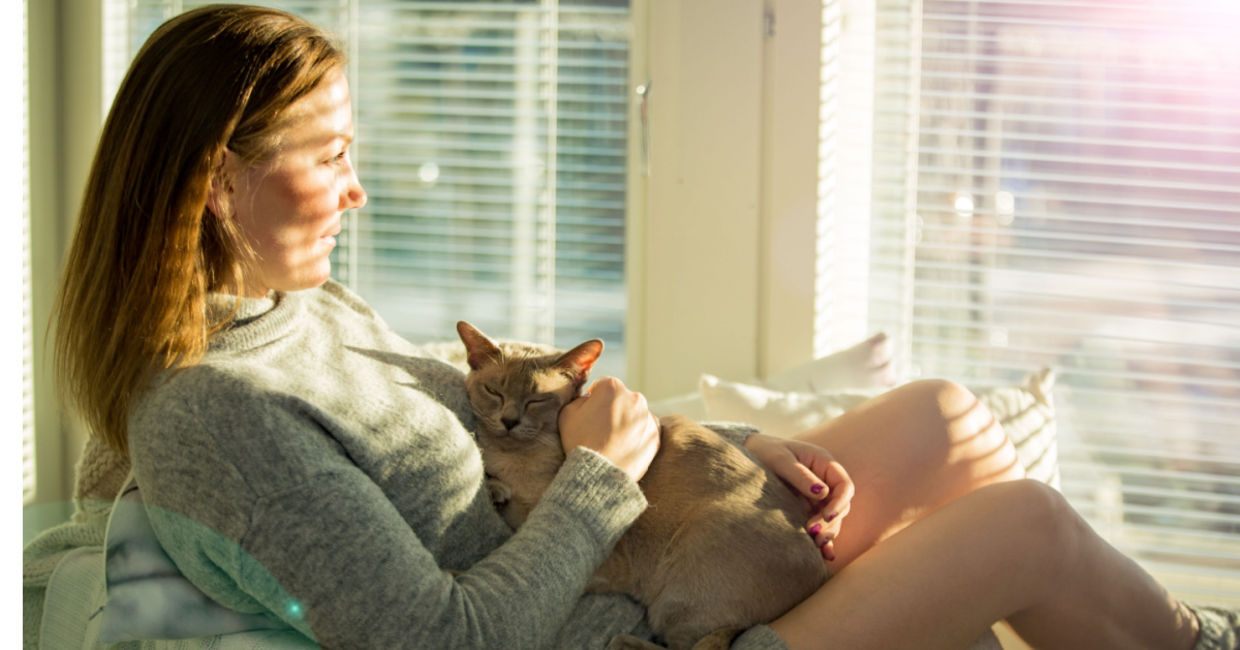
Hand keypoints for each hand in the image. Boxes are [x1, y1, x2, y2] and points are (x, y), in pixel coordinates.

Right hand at [558, 377, 659, 482]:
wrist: (598, 475)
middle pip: (621, 399)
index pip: (601, 386)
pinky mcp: (655, 436)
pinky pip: (645, 431)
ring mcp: (648, 417)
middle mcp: (635, 397)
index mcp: (612, 387)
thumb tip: (590, 399)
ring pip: (635, 415)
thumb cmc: (579, 442)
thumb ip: (580, 399)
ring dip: (626, 422)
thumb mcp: (566, 413)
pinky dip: (637, 436)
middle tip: (600, 429)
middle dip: (612, 409)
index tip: (589, 414)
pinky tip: (623, 448)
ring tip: (612, 442)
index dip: (593, 400)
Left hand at [744, 433, 853, 561]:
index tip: (827, 515)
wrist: (748, 455)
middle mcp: (825, 482)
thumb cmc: (765, 451)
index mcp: (824, 463)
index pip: (844, 486)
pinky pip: (820, 526)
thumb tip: (822, 493)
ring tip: (814, 543)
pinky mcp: (806, 509)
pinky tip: (825, 555)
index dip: (840, 502)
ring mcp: (817, 497)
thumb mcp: (780, 460)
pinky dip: (823, 540)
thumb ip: (800, 475)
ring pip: (832, 520)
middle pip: (840, 506)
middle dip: (831, 521)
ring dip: (827, 533)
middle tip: (812, 531)